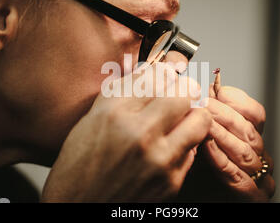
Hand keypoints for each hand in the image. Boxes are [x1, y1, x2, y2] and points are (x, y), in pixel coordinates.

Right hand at [41, 63, 211, 201]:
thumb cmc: (79, 168)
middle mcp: (139, 134)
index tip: (167, 74)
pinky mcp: (172, 182)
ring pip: (201, 119)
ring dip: (193, 114)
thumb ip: (124, 91)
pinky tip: (168, 147)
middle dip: (184, 89)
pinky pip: (194, 150)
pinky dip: (185, 144)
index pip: (157, 75)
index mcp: (114, 113)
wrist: (78, 209)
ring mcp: (159, 160)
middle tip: (179, 94)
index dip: (165, 71)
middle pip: (185, 92)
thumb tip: (154, 71)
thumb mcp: (92, 120)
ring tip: (181, 118)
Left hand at [203, 75, 274, 201]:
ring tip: (202, 121)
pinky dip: (220, 159)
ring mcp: (260, 179)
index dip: (235, 100)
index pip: (255, 114)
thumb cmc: (199, 175)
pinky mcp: (252, 197)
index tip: (214, 90)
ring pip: (244, 150)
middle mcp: (261, 158)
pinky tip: (207, 146)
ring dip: (221, 133)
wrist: (200, 201)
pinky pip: (236, 175)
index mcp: (253, 141)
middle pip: (248, 129)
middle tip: (202, 102)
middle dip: (223, 113)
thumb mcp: (200, 138)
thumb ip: (204, 117)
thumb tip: (200, 89)